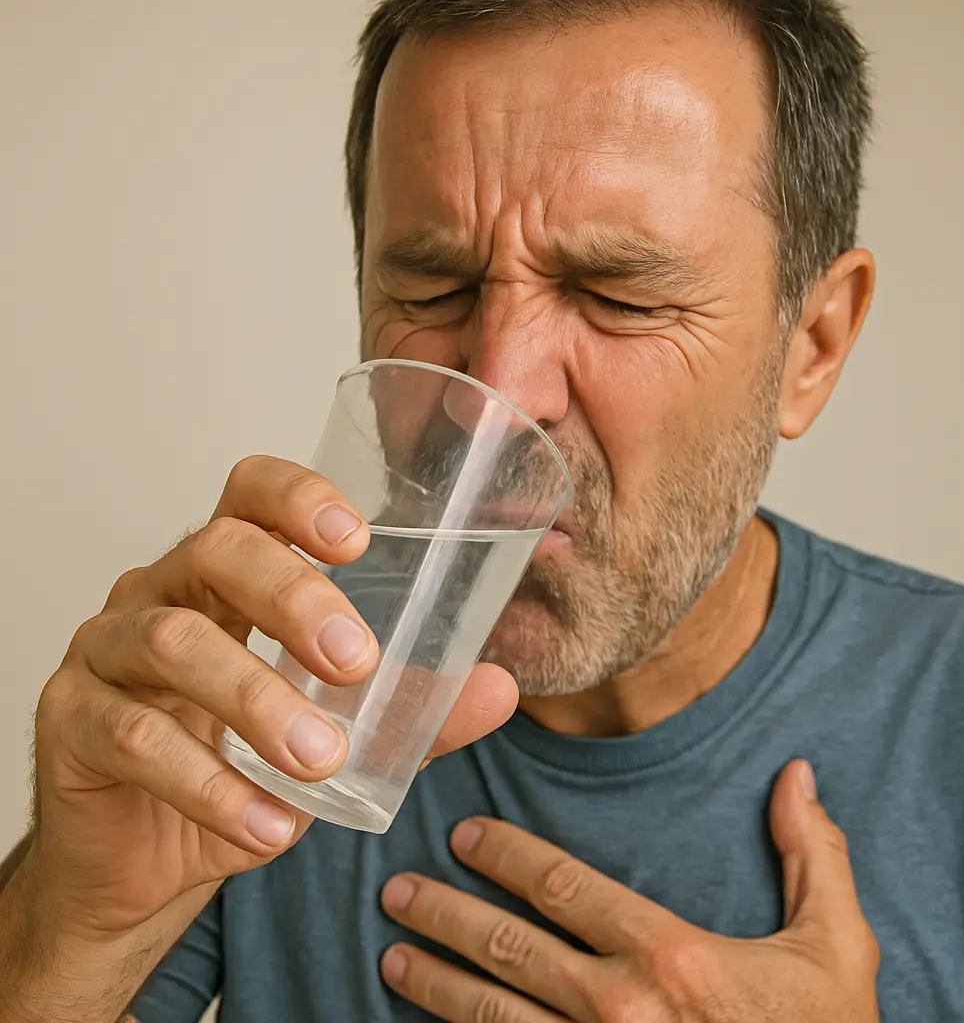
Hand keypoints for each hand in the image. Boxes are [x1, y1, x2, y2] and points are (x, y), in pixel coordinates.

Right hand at [23, 455, 518, 941]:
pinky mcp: (73, 722)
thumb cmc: (242, 764)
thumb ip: (413, 709)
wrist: (149, 858)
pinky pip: (135, 737)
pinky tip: (267, 827)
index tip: (357, 539)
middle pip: (214, 549)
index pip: (249, 494)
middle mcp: (161, 592)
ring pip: (172, 641)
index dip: (297, 497)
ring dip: (257, 700)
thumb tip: (500, 689)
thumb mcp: (335, 730)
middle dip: (293, 597)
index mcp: (226, 575)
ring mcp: (107, 650)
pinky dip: (210, 786)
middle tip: (356, 662)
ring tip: (322, 762)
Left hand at [379, 760, 879, 1021]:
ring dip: (436, 983)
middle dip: (445, 914)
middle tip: (398, 892)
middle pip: (509, 948)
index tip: (466, 836)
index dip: (506, 855)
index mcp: (671, 956)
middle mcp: (620, 1009)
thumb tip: (798, 775)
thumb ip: (813, 856)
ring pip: (492, 1016)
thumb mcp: (837, 948)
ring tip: (392, 957)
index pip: (564, 886)